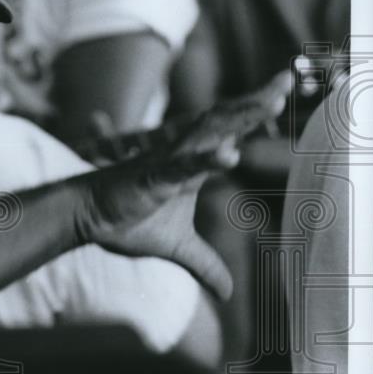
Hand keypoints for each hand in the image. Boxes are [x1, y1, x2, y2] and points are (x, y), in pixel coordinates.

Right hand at [73, 71, 292, 300]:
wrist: (87, 218)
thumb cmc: (127, 221)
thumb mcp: (178, 248)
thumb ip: (205, 264)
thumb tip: (227, 293)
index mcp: (192, 165)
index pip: (229, 133)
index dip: (254, 114)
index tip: (281, 93)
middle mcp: (182, 156)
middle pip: (225, 123)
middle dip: (257, 103)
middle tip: (285, 80)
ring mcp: (167, 164)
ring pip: (208, 135)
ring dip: (240, 119)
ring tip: (271, 103)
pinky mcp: (152, 177)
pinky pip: (182, 166)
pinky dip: (206, 160)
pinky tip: (230, 154)